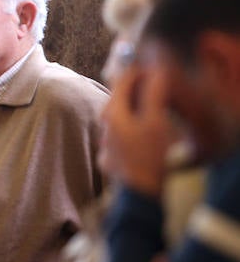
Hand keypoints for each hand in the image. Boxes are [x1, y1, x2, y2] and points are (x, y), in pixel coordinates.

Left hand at [100, 66, 173, 196]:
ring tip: (150, 107)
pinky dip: (132, 127)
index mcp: (113, 112)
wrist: (140, 194)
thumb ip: (154, 94)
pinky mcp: (111, 156)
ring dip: (133, 109)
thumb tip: (156, 72)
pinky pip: (122, 134)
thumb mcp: (156, 121)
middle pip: (119, 98)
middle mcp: (104, 125)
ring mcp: (106, 142)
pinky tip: (142, 133)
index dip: (138, 71)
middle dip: (135, 89)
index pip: (122, 81)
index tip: (151, 67)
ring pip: (120, 117)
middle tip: (152, 83)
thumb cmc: (149, 156)